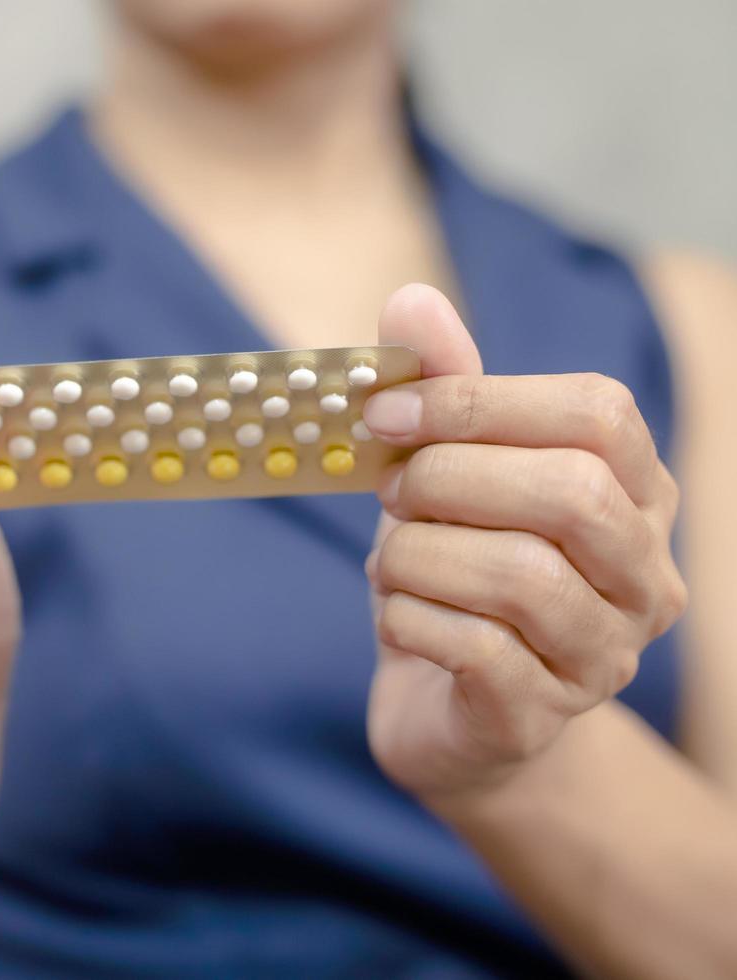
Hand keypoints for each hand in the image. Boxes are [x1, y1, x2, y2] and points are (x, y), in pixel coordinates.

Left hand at [363, 285, 686, 802]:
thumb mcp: (443, 476)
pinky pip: (478, 650)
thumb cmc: (452, 574)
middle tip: (389, 492)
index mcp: (634, 493)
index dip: (480, 402)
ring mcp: (604, 656)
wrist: (445, 711)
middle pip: (571, 492)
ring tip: (389, 562)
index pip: (598, 414)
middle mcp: (645, 576)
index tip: (385, 411)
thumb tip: (411, 299)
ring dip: (421, 556)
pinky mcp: (542, 718)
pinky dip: (409, 621)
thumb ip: (439, 392)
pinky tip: (396, 617)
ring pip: (524, 576)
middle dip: (449, 479)